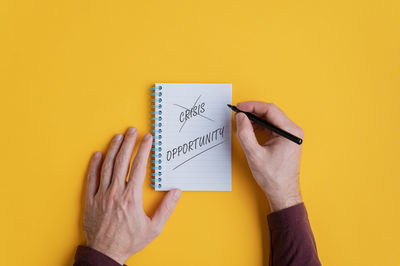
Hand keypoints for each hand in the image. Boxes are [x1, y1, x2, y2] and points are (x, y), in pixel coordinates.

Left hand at [83, 127, 180, 263]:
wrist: (105, 252)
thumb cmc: (130, 241)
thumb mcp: (154, 228)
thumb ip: (166, 208)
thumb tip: (176, 192)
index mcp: (132, 197)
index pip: (139, 166)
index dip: (144, 150)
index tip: (148, 138)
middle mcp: (116, 192)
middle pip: (122, 161)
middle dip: (129, 143)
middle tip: (132, 130)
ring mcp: (101, 195)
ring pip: (107, 166)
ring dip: (113, 149)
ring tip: (118, 137)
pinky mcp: (91, 200)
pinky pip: (91, 178)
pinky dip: (94, 165)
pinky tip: (98, 154)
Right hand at [235, 102, 303, 211]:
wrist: (282, 192)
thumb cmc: (273, 177)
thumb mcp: (255, 154)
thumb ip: (245, 134)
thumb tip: (240, 118)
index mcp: (290, 132)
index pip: (270, 110)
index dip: (252, 106)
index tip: (239, 107)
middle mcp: (293, 131)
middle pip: (270, 113)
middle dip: (253, 111)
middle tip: (238, 112)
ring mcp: (290, 135)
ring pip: (270, 119)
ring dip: (255, 118)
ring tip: (241, 120)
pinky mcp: (285, 139)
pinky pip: (271, 127)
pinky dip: (259, 126)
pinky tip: (249, 128)